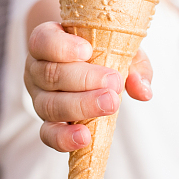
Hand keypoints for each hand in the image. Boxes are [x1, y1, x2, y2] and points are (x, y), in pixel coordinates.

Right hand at [25, 21, 153, 151]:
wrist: (94, 66)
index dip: (62, 47)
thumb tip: (142, 90)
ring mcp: (38, 97)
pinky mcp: (47, 122)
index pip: (43, 41)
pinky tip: (85, 137)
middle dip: (83, 80)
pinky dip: (64, 138)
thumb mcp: (121, 48)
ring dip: (81, 106)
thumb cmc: (105, 50)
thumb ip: (135, 65)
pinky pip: (48, 134)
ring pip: (49, 105)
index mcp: (47, 41)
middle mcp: (36, 69)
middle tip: (114, 83)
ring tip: (110, 105)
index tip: (88, 51)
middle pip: (49, 75)